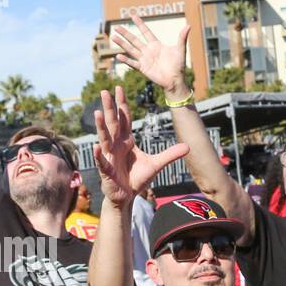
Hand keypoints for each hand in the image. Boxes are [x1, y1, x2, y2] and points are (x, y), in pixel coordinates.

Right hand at [92, 85, 187, 209]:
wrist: (127, 197)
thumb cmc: (137, 179)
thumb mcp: (157, 165)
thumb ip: (170, 154)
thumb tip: (188, 146)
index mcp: (126, 142)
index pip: (124, 120)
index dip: (122, 104)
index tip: (119, 88)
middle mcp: (116, 146)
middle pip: (112, 124)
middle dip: (109, 108)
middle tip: (105, 91)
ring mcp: (109, 158)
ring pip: (105, 139)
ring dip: (101, 127)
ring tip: (98, 113)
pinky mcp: (107, 172)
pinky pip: (102, 162)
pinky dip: (99, 155)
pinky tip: (97, 147)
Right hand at [111, 15, 189, 98]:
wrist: (175, 80)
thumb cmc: (178, 65)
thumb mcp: (180, 50)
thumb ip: (182, 38)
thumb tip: (189, 25)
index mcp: (156, 45)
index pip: (146, 32)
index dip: (140, 24)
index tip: (133, 16)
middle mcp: (148, 51)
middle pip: (134, 40)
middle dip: (125, 33)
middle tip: (117, 27)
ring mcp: (144, 59)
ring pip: (131, 49)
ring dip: (122, 44)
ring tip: (113, 37)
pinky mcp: (143, 68)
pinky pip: (132, 63)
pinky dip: (126, 60)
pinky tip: (118, 56)